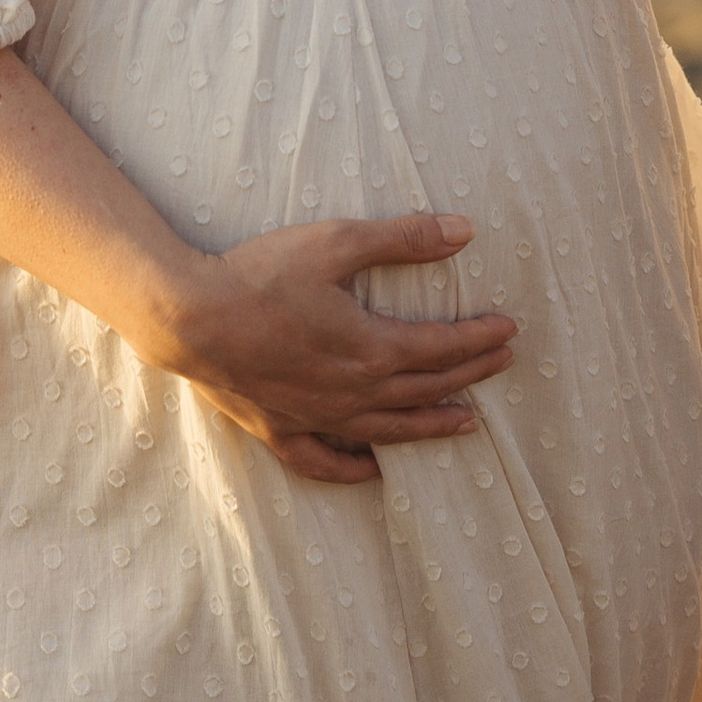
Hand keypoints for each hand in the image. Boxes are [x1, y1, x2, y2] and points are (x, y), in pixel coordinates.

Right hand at [164, 210, 519, 486]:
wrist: (191, 318)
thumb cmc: (263, 274)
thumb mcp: (337, 242)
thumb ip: (403, 238)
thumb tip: (464, 232)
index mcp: (370, 347)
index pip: (441, 347)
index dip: (479, 339)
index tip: (510, 329)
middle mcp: (352, 392)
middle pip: (425, 388)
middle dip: (470, 374)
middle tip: (504, 362)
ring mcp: (316, 417)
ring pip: (389, 430)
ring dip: (432, 425)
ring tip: (467, 422)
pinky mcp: (281, 430)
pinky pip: (326, 461)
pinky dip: (356, 468)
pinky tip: (376, 469)